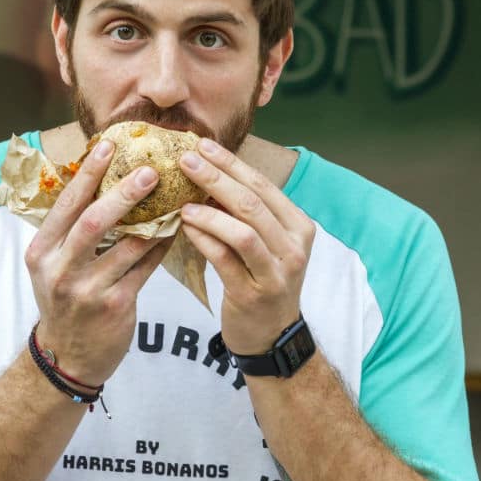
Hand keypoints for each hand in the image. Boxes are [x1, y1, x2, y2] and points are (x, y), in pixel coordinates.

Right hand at [25, 139, 168, 384]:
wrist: (69, 356)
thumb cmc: (65, 301)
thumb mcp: (53, 265)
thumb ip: (71, 231)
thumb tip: (103, 181)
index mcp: (41, 251)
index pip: (66, 204)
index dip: (88, 173)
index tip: (109, 145)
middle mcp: (59, 269)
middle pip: (94, 220)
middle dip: (125, 192)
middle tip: (153, 170)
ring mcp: (87, 290)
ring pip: (128, 244)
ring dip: (155, 218)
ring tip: (177, 195)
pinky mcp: (116, 306)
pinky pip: (146, 267)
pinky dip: (162, 245)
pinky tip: (176, 229)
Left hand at [179, 138, 314, 355]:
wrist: (271, 335)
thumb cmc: (262, 280)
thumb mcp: (267, 243)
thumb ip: (247, 213)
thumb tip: (207, 173)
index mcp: (299, 226)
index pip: (263, 185)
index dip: (231, 163)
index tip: (201, 145)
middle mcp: (294, 247)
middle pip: (252, 203)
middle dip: (216, 177)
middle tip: (185, 160)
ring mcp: (276, 272)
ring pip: (242, 231)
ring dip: (209, 212)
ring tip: (181, 201)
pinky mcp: (253, 294)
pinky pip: (225, 259)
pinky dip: (204, 239)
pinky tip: (185, 227)